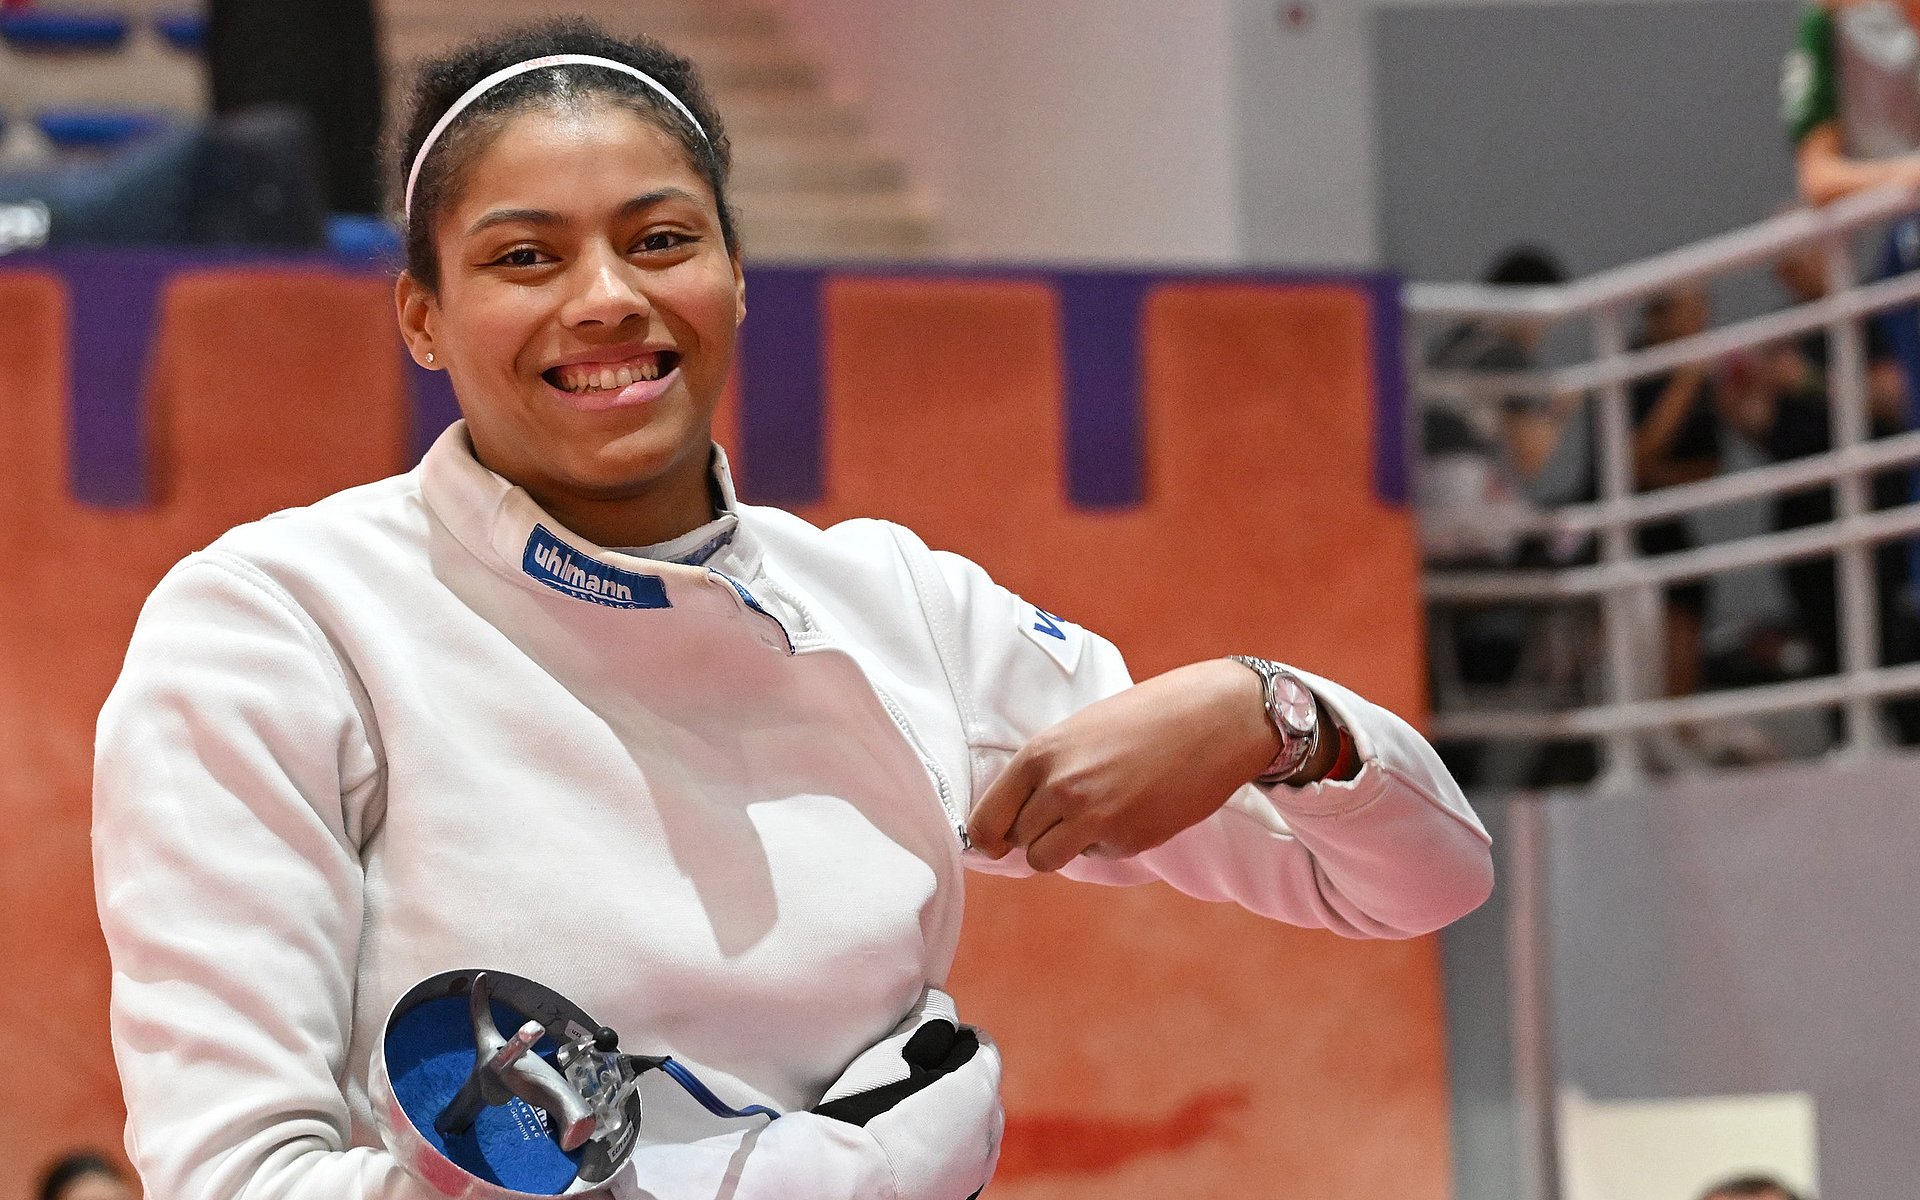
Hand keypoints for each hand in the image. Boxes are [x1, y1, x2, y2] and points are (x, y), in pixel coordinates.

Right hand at [814, 989, 1001, 1199]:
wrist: (846, 1183)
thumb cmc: (864, 1113)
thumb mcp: (893, 1049)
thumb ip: (929, 1018)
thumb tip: (942, 1005)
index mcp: (979, 1089)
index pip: (980, 1046)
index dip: (949, 1039)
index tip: (921, 1044)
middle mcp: (989, 1133)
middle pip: (980, 1088)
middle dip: (954, 1078)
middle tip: (911, 1080)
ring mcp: (976, 1170)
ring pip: (974, 1129)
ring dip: (951, 1118)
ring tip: (907, 1117)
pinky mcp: (961, 1195)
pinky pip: (961, 1162)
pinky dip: (944, 1152)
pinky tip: (910, 1150)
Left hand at [966, 659, 1278, 871]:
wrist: (1212, 719)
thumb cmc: (1144, 718)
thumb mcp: (1078, 733)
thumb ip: (1045, 772)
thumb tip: (1012, 821)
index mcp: (1041, 755)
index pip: (986, 819)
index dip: (987, 837)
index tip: (992, 843)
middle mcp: (1060, 789)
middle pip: (1018, 842)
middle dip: (1035, 834)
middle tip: (1065, 813)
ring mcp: (1094, 818)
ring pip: (1046, 860)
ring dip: (1061, 847)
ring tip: (1090, 817)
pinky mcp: (1128, 840)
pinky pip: (1096, 855)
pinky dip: (1108, 840)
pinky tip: (1134, 807)